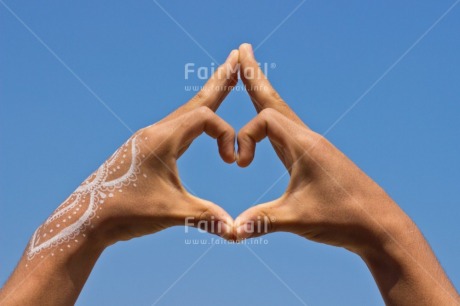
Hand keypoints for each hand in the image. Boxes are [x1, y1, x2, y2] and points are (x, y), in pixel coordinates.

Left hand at [80, 50, 239, 245]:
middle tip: (238, 56)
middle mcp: (155, 132)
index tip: (231, 161)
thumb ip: (206, 216)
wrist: (87, 219)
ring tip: (222, 82)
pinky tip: (195, 124)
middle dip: (220, 81)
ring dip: (207, 98)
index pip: (205, 118)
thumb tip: (236, 231)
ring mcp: (148, 139)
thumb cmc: (125, 212)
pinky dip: (194, 117)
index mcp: (162, 138)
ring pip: (185, 112)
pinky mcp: (144, 150)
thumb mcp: (170, 212)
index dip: (226, 135)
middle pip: (195, 100)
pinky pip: (176, 125)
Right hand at [233, 43, 458, 304]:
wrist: (380, 226)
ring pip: (283, 113)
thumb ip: (262, 221)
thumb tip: (230, 231)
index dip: (243, 138)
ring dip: (263, 95)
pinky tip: (271, 125)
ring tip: (252, 78)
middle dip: (254, 77)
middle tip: (242, 51)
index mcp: (304, 145)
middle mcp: (309, 139)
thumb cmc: (343, 219)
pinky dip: (272, 119)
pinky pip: (289, 130)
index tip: (241, 164)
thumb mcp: (298, 219)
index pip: (264, 120)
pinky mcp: (317, 158)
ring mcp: (314, 147)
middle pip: (275, 100)